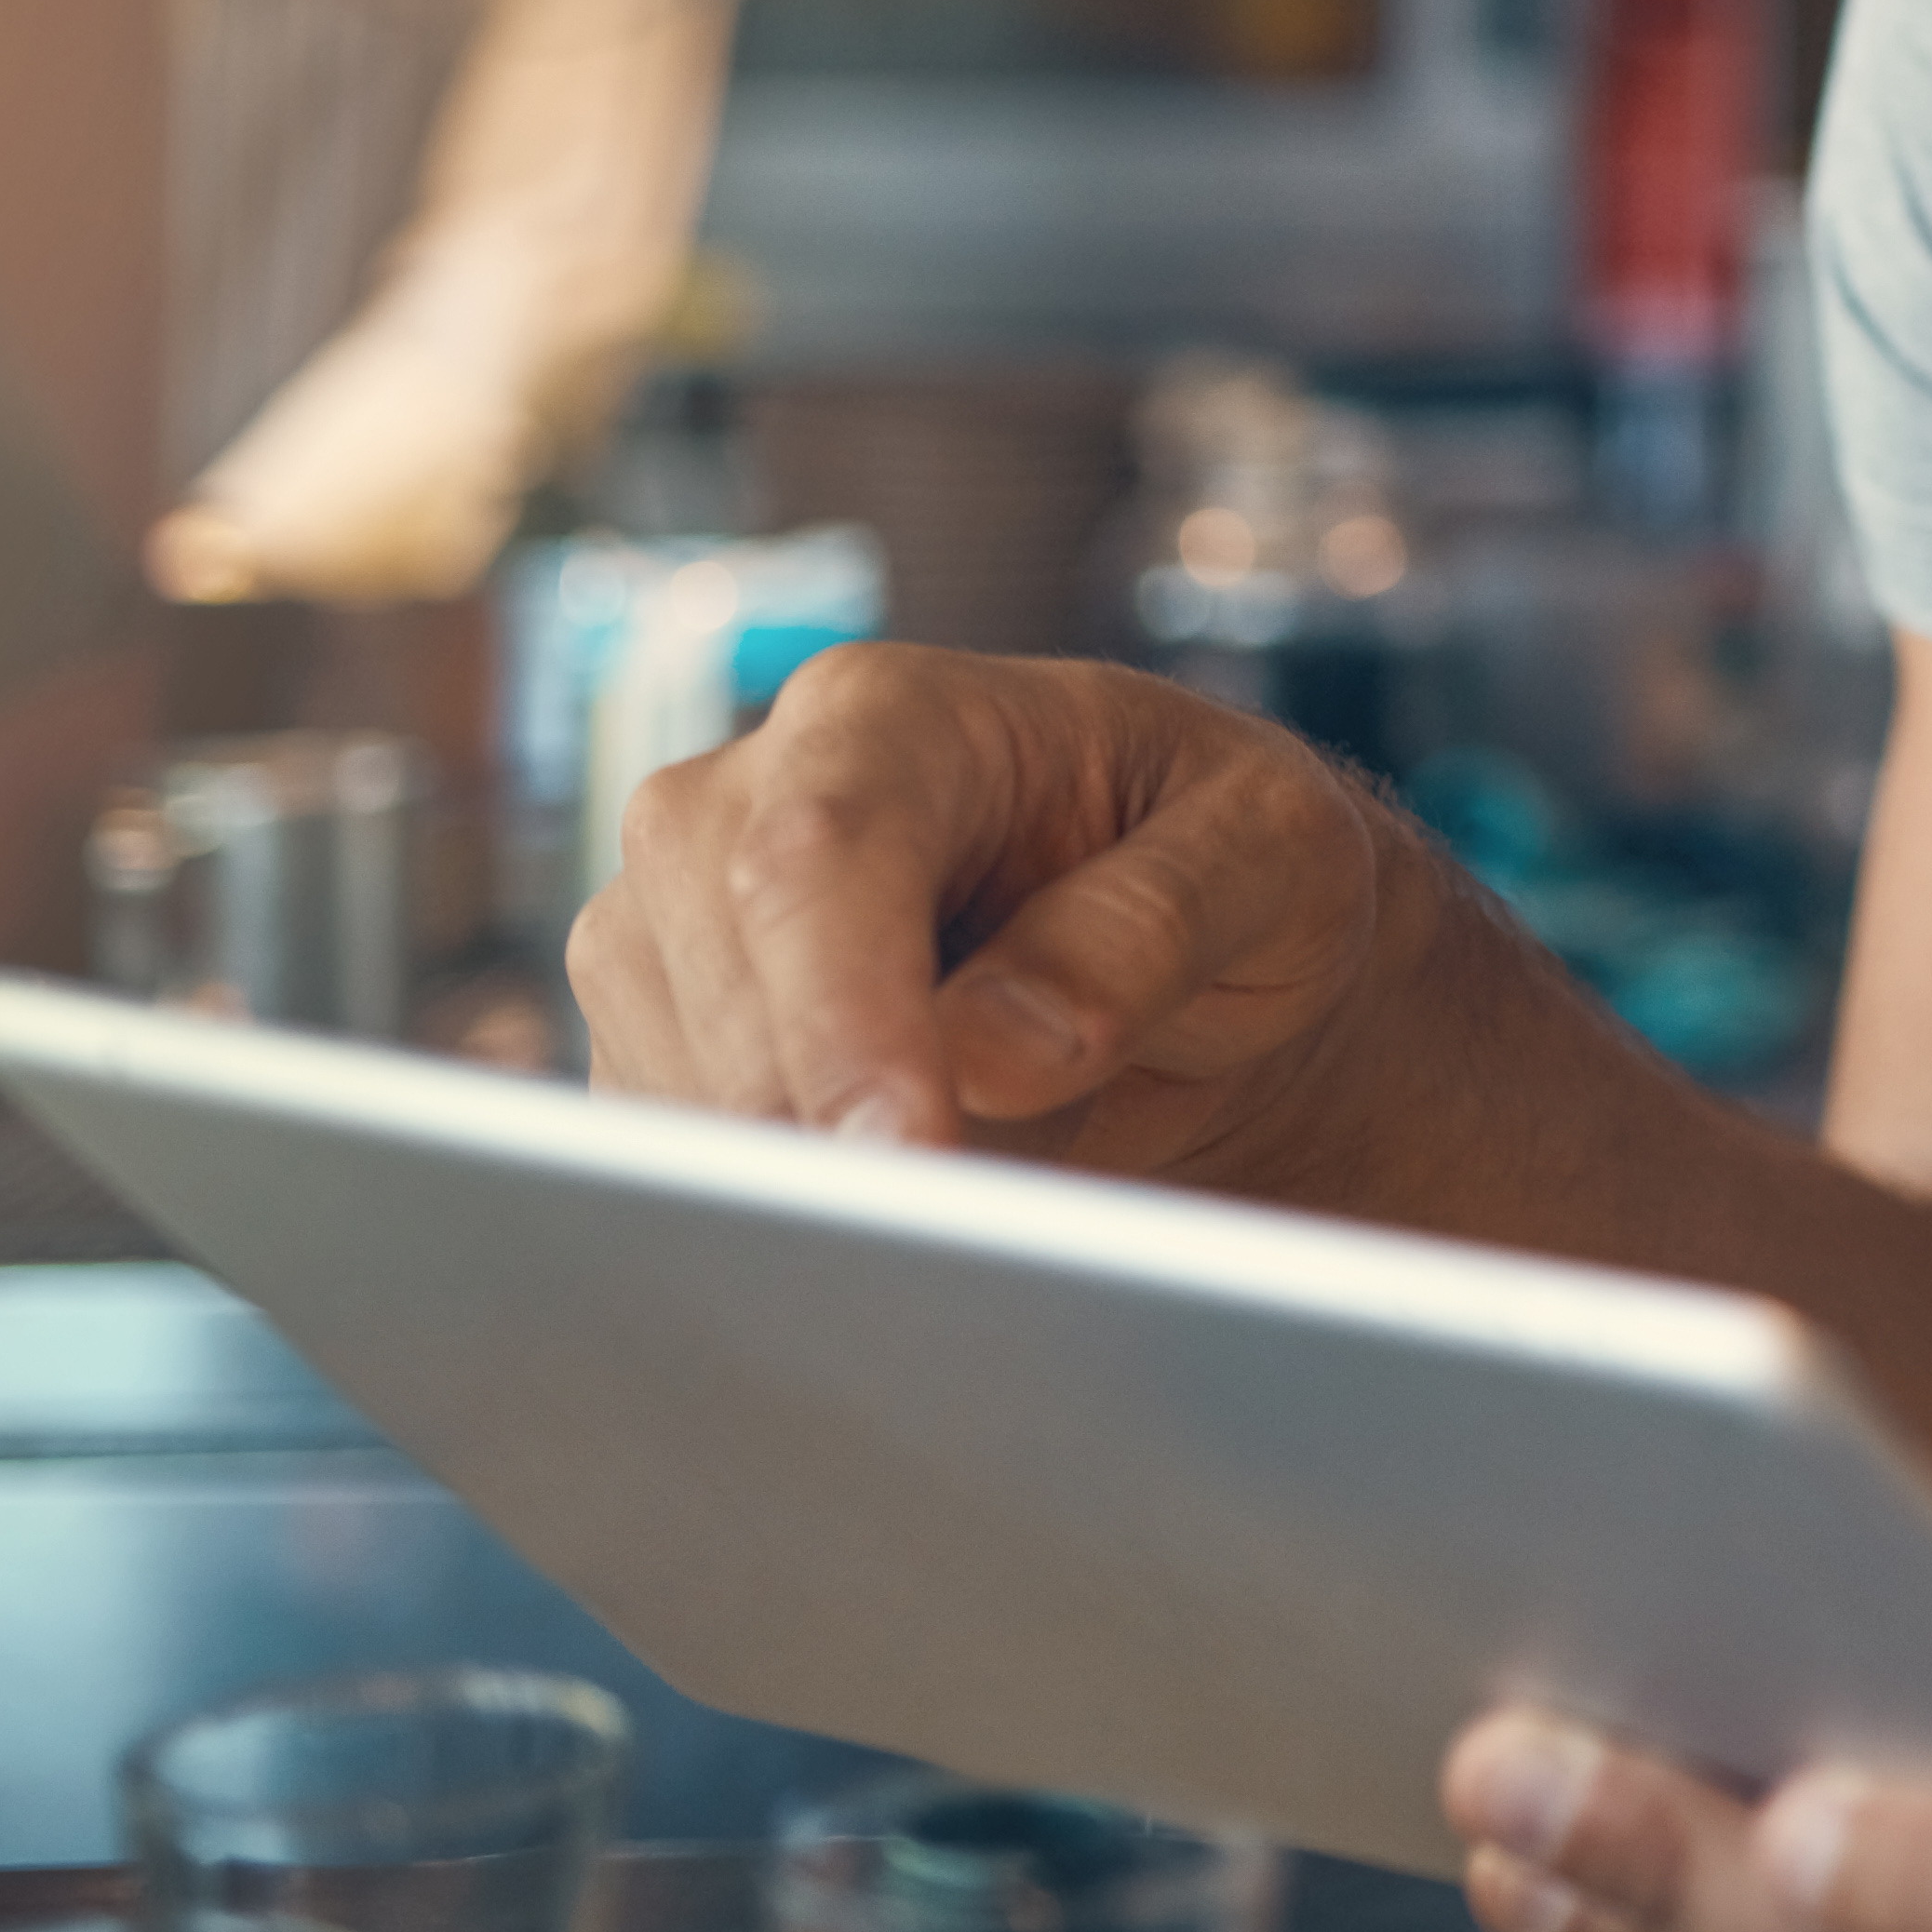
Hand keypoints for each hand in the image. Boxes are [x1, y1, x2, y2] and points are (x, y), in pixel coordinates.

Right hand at [566, 644, 1416, 1180]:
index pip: (816, 855)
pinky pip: (677, 1164)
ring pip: (682, 1093)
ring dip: (823, 1180)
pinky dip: (787, 1211)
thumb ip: (1149, 929)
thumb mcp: (1276, 857)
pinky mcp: (654, 1043)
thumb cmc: (1239, 866)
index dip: (844, 1018)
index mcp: (896, 713)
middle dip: (836, 1130)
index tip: (905, 1156)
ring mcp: (671, 923)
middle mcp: (741, 797)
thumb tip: (992, 1051)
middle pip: (720, 986)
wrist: (1194, 942)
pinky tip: (908, 1204)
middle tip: (987, 1218)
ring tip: (1004, 1170)